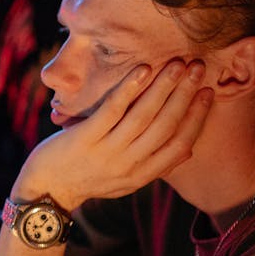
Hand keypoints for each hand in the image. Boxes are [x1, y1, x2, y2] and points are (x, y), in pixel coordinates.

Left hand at [15, 59, 212, 209]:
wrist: (46, 191)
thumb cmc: (87, 178)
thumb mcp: (125, 181)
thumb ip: (154, 166)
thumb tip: (187, 149)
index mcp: (142, 174)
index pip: (180, 143)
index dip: (198, 117)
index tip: (209, 93)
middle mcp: (129, 164)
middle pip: (167, 125)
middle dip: (186, 93)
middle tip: (198, 67)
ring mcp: (107, 151)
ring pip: (144, 115)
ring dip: (164, 87)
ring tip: (178, 64)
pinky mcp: (85, 139)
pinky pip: (113, 110)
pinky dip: (130, 88)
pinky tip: (143, 69)